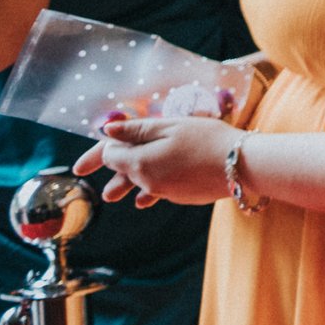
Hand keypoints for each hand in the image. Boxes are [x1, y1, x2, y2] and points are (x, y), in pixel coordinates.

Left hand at [73, 117, 235, 206]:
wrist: (244, 166)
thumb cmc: (208, 139)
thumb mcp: (171, 126)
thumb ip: (137, 129)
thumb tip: (107, 131)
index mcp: (140, 162)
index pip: (108, 155)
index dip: (95, 153)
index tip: (80, 164)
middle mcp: (148, 181)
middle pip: (122, 173)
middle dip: (108, 171)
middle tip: (86, 175)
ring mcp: (166, 192)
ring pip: (140, 184)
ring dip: (126, 185)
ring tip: (113, 196)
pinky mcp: (182, 197)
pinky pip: (159, 191)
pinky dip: (151, 189)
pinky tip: (146, 198)